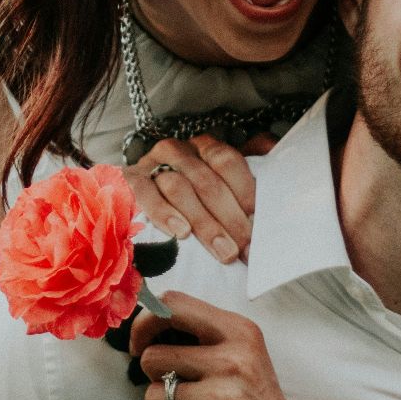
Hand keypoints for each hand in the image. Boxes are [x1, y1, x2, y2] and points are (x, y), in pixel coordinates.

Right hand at [124, 136, 255, 264]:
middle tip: (244, 249)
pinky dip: (164, 213)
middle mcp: (178, 151)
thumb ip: (243, 184)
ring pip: (179, 188)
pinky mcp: (129, 181)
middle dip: (230, 219)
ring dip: (204, 223)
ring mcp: (151, 164)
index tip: (259, 224)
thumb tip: (271, 182)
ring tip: (223, 251)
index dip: (245, 193)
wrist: (134, 200)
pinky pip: (146, 194)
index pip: (227, 161)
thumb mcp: (216, 189)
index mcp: (204, 148)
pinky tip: (181, 232)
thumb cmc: (187, 201)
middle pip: (207, 181)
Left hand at [132, 291, 318, 399]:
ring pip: (154, 395)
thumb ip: (203, 337)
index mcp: (238, 331)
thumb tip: (145, 329)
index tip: (142, 344)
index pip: (172, 305)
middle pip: (152, 356)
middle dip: (157, 379)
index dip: (144, 324)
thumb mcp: (242, 353)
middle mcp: (232, 358)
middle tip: (184, 392)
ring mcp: (223, 394)